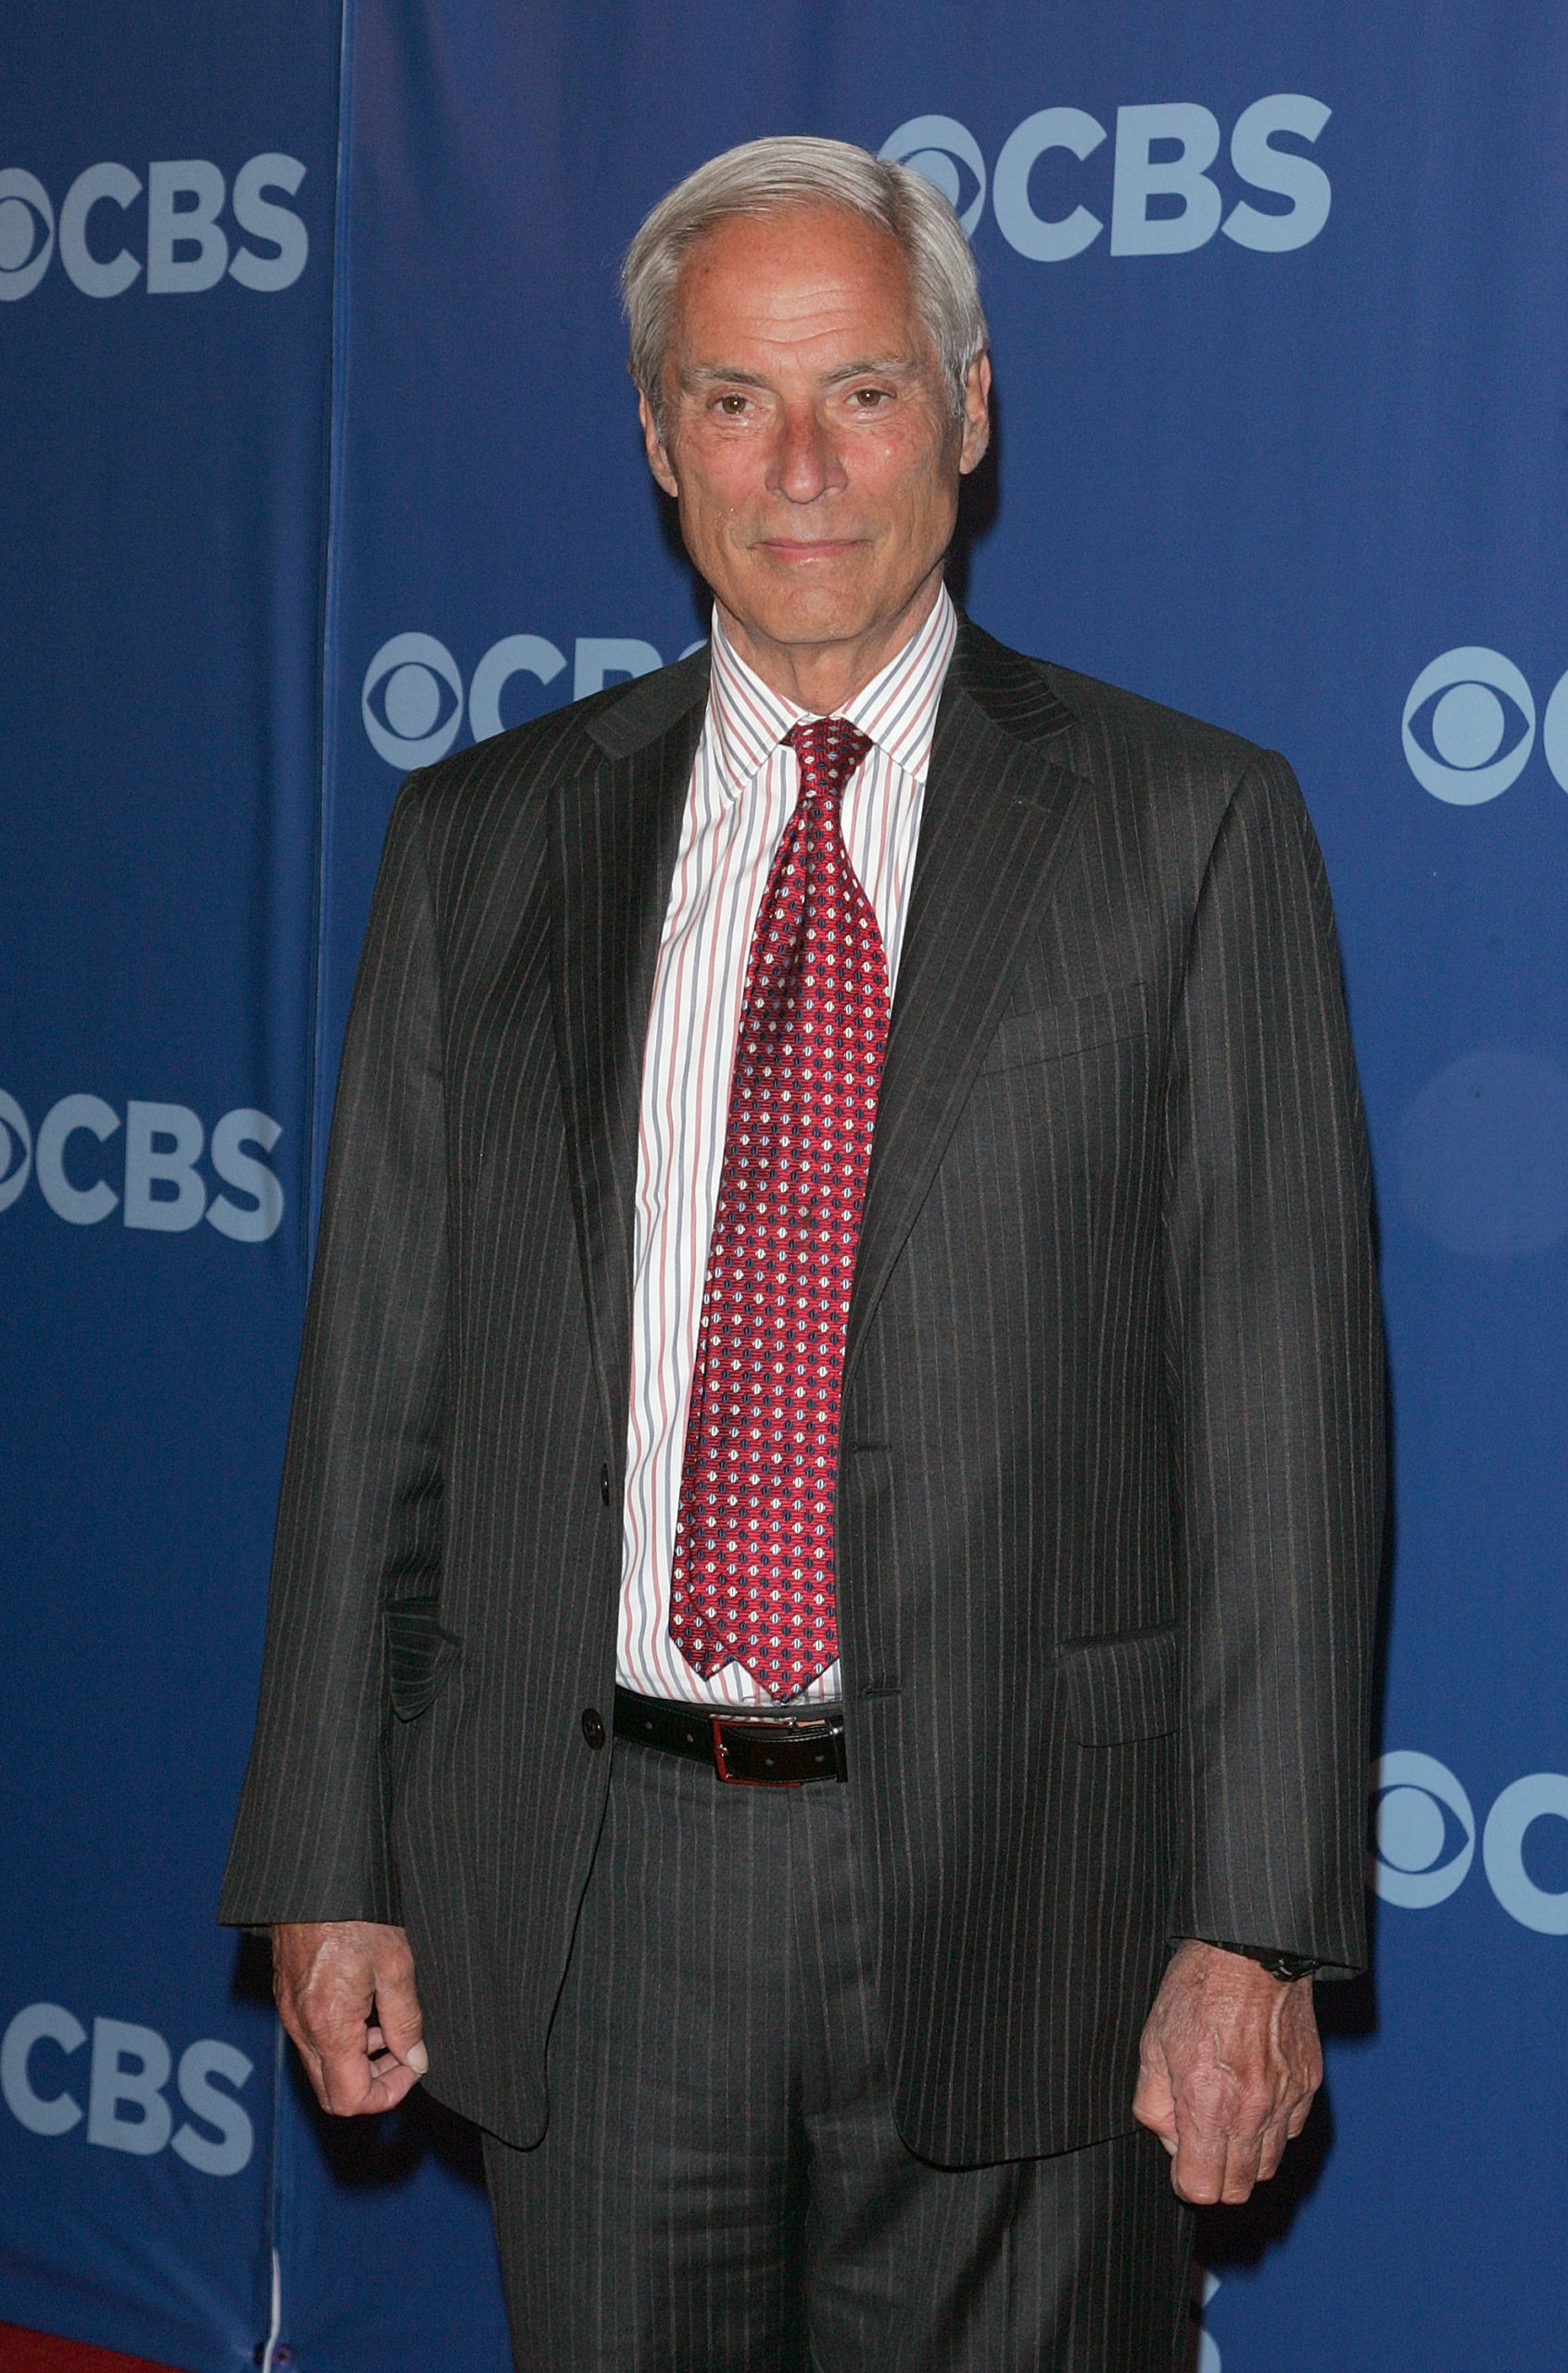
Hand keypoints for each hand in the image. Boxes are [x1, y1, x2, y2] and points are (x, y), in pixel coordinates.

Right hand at [272, 1920, 428, 2115]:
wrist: (315, 1877)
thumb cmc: (355, 1913)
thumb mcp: (395, 1964)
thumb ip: (406, 2019)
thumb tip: (415, 2058)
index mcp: (330, 2027)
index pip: (351, 2100)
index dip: (388, 2094)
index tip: (412, 2065)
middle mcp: (302, 2029)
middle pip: (332, 2093)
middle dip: (372, 2082)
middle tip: (401, 2050)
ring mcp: (290, 2014)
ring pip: (321, 2067)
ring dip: (358, 2059)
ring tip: (386, 2020)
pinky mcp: (287, 1998)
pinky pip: (311, 2040)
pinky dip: (340, 2038)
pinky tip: (363, 2003)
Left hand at [1133, 1939, 1320, 2203]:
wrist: (1252, 1950)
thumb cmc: (1198, 1989)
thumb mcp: (1153, 2042)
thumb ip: (1155, 2103)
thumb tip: (1170, 2139)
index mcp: (1208, 2102)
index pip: (1202, 2187)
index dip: (1185, 2182)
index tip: (1179, 2165)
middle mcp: (1252, 2110)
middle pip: (1239, 2188)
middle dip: (1215, 2176)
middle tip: (1200, 2146)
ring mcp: (1286, 2099)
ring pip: (1268, 2165)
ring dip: (1245, 2157)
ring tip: (1226, 2122)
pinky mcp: (1308, 2084)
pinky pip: (1291, 2131)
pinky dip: (1272, 2129)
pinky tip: (1253, 2100)